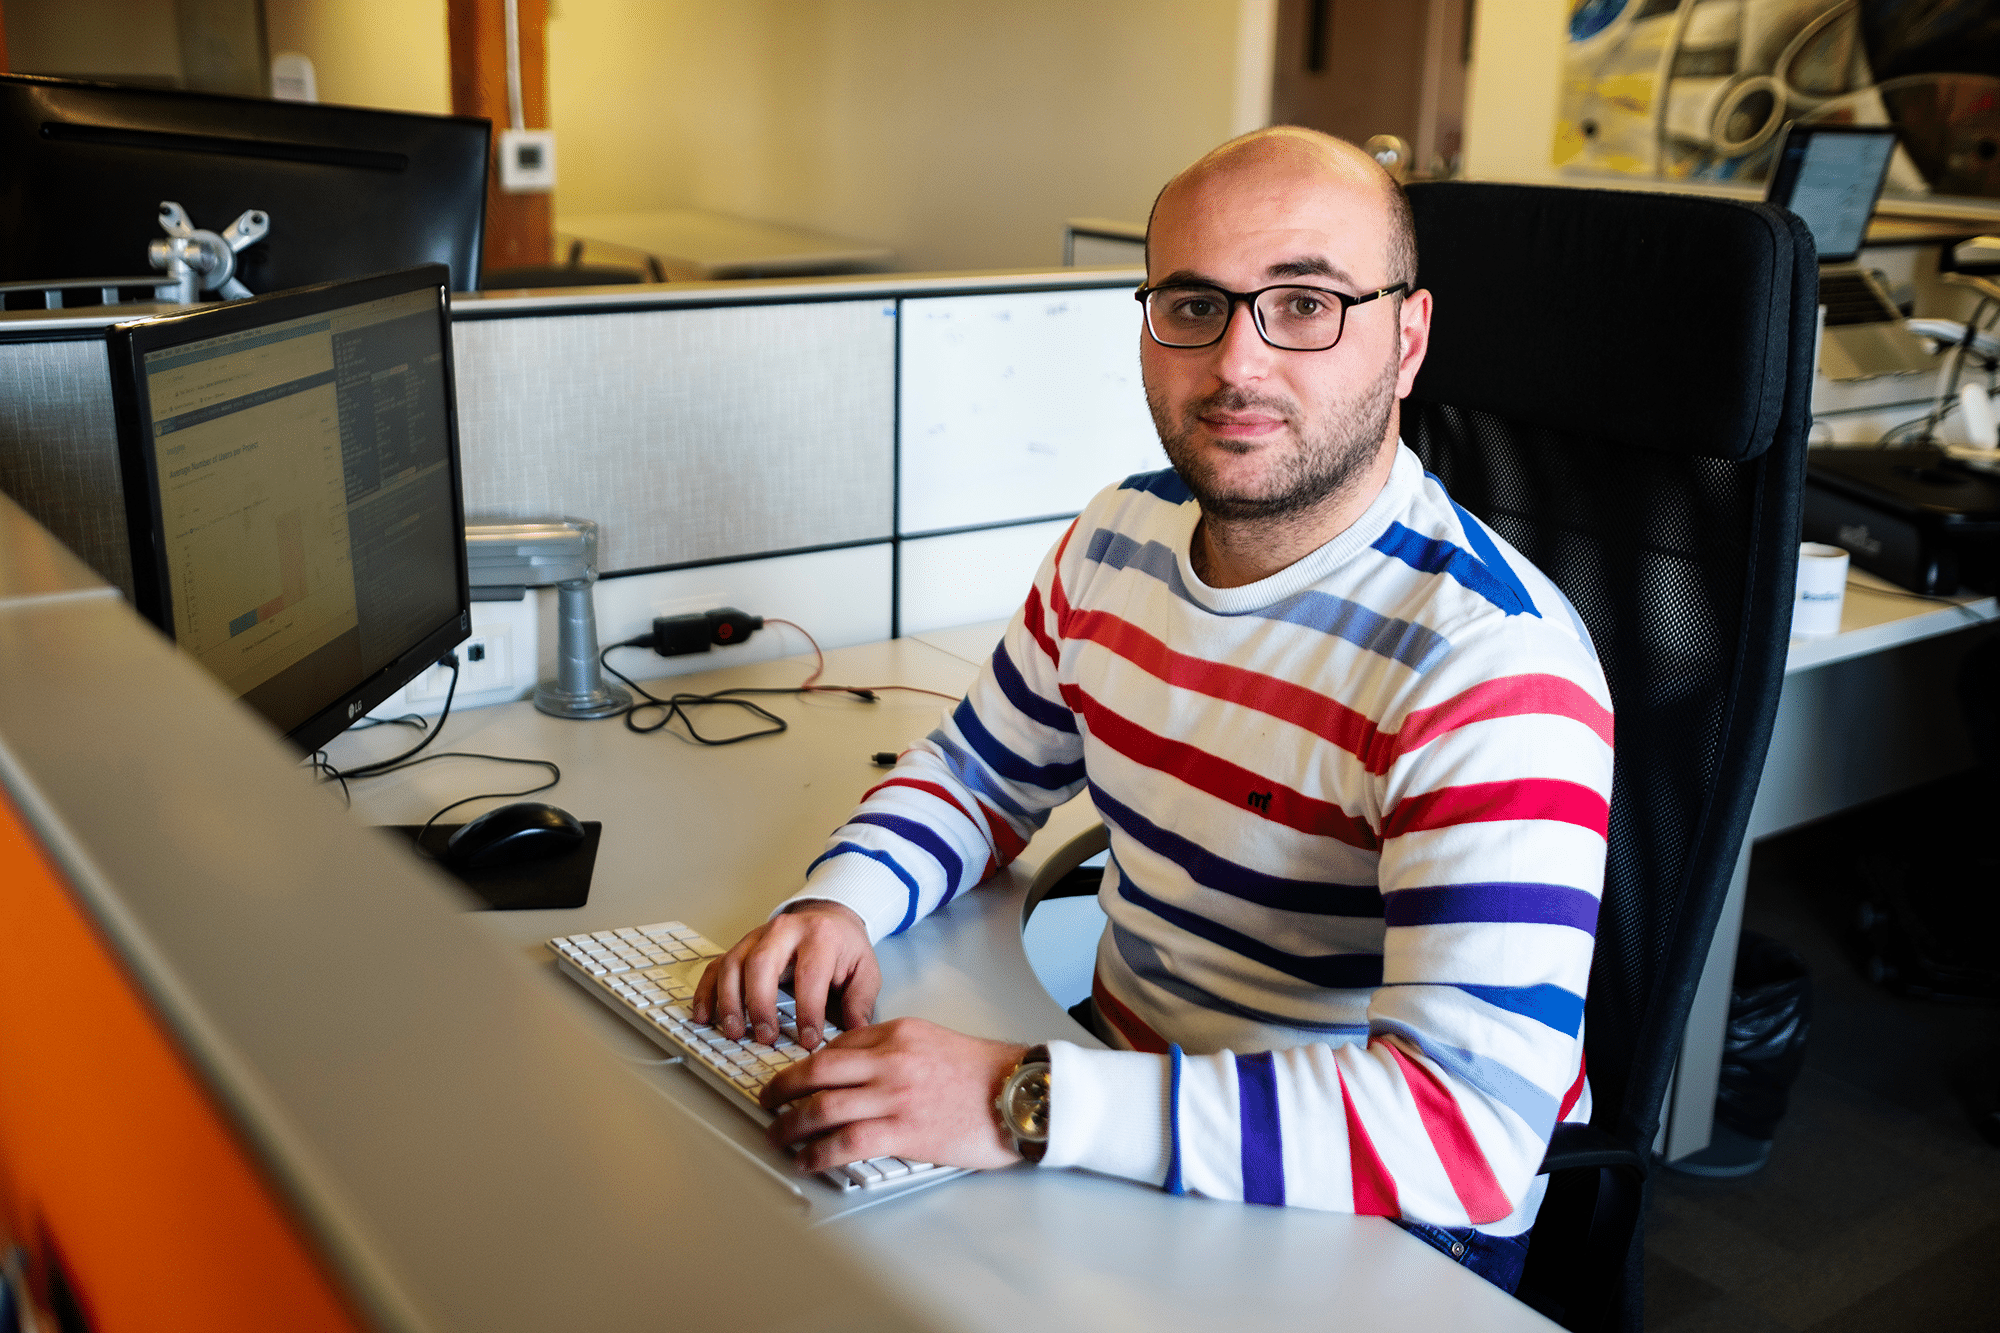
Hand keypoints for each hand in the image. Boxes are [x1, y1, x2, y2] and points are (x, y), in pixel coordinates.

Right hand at [692, 900, 876, 1049]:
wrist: (828, 918)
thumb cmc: (844, 948)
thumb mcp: (865, 970)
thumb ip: (860, 1002)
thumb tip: (854, 1034)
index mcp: (819, 936)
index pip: (810, 974)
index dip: (808, 1010)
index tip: (808, 1040)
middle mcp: (784, 931)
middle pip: (762, 963)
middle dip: (760, 1004)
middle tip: (765, 1037)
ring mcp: (756, 937)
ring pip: (733, 964)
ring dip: (729, 1001)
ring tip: (735, 1032)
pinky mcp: (739, 948)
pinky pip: (715, 967)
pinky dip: (706, 992)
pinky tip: (705, 1016)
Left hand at [760, 1017, 1027, 1171]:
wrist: (1023, 1093)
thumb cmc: (985, 1072)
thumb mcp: (933, 1041)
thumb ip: (894, 1049)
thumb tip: (856, 1067)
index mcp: (898, 1033)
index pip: (838, 1044)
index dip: (807, 1064)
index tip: (793, 1078)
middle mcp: (890, 1060)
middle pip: (816, 1071)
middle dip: (781, 1087)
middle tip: (766, 1100)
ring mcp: (894, 1095)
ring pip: (822, 1107)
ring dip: (789, 1124)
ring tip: (776, 1135)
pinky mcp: (903, 1131)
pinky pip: (845, 1142)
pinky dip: (816, 1153)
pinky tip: (806, 1160)